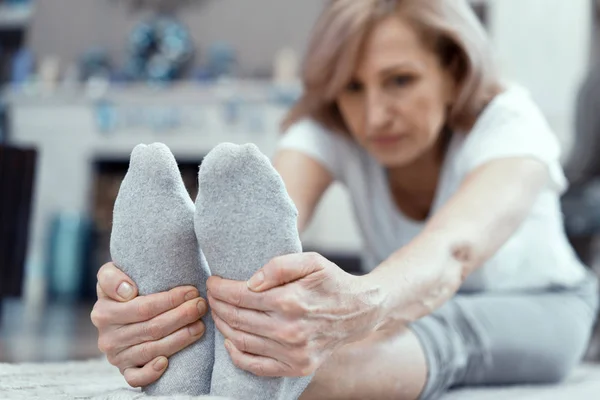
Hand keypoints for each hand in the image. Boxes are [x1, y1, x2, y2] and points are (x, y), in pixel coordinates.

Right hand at [91, 262, 208, 386]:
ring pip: (151, 350)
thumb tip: (128, 291)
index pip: (143, 307)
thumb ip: (112, 276)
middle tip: (201, 305)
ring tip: (200, 325)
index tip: (191, 291)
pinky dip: (152, 371)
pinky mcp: (125, 371)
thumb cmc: (127, 288)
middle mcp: (107, 336)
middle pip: (152, 327)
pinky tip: (166, 362)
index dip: (170, 299)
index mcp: (104, 311)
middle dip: (182, 315)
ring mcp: (116, 356)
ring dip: (180, 338)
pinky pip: (136, 378)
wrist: (124, 311)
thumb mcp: (113, 274)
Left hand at [206, 252, 383, 377]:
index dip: (220, 289)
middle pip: (237, 319)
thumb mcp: (311, 261)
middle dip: (217, 305)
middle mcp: (290, 330)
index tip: (212, 282)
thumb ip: (279, 266)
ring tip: (218, 312)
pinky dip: (236, 355)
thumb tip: (250, 282)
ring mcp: (293, 353)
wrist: (359, 311)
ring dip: (223, 326)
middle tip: (211, 295)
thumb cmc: (332, 282)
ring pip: (241, 341)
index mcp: (291, 301)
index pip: (241, 296)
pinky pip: (255, 365)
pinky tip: (230, 340)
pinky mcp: (296, 367)